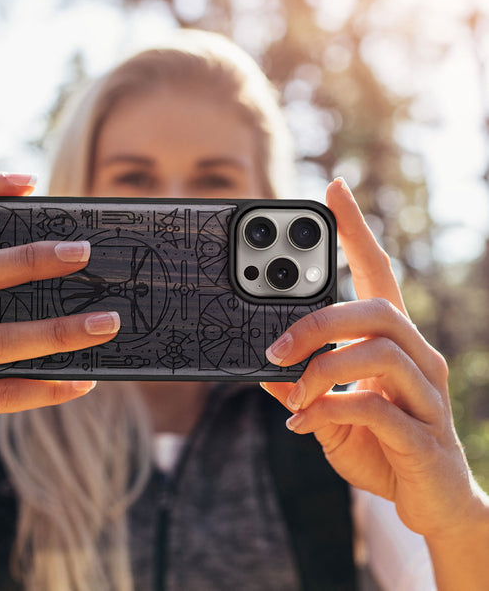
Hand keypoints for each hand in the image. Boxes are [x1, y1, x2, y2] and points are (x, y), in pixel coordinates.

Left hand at [261, 178, 483, 539]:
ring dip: (322, 369)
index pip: (378, 273)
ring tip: (291, 391)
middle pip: (377, 309)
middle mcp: (418, 358)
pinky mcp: (425, 436)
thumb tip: (263, 369)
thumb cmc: (379, 445)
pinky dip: (330, 410)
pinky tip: (304, 424)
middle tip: (273, 348)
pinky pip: (376, 407)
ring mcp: (427, 395)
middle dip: (318, 322)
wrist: (431, 504)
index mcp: (392, 342)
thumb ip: (301, 386)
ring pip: (379, 352)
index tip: (334, 189)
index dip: (357, 230)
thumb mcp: (328, 410)